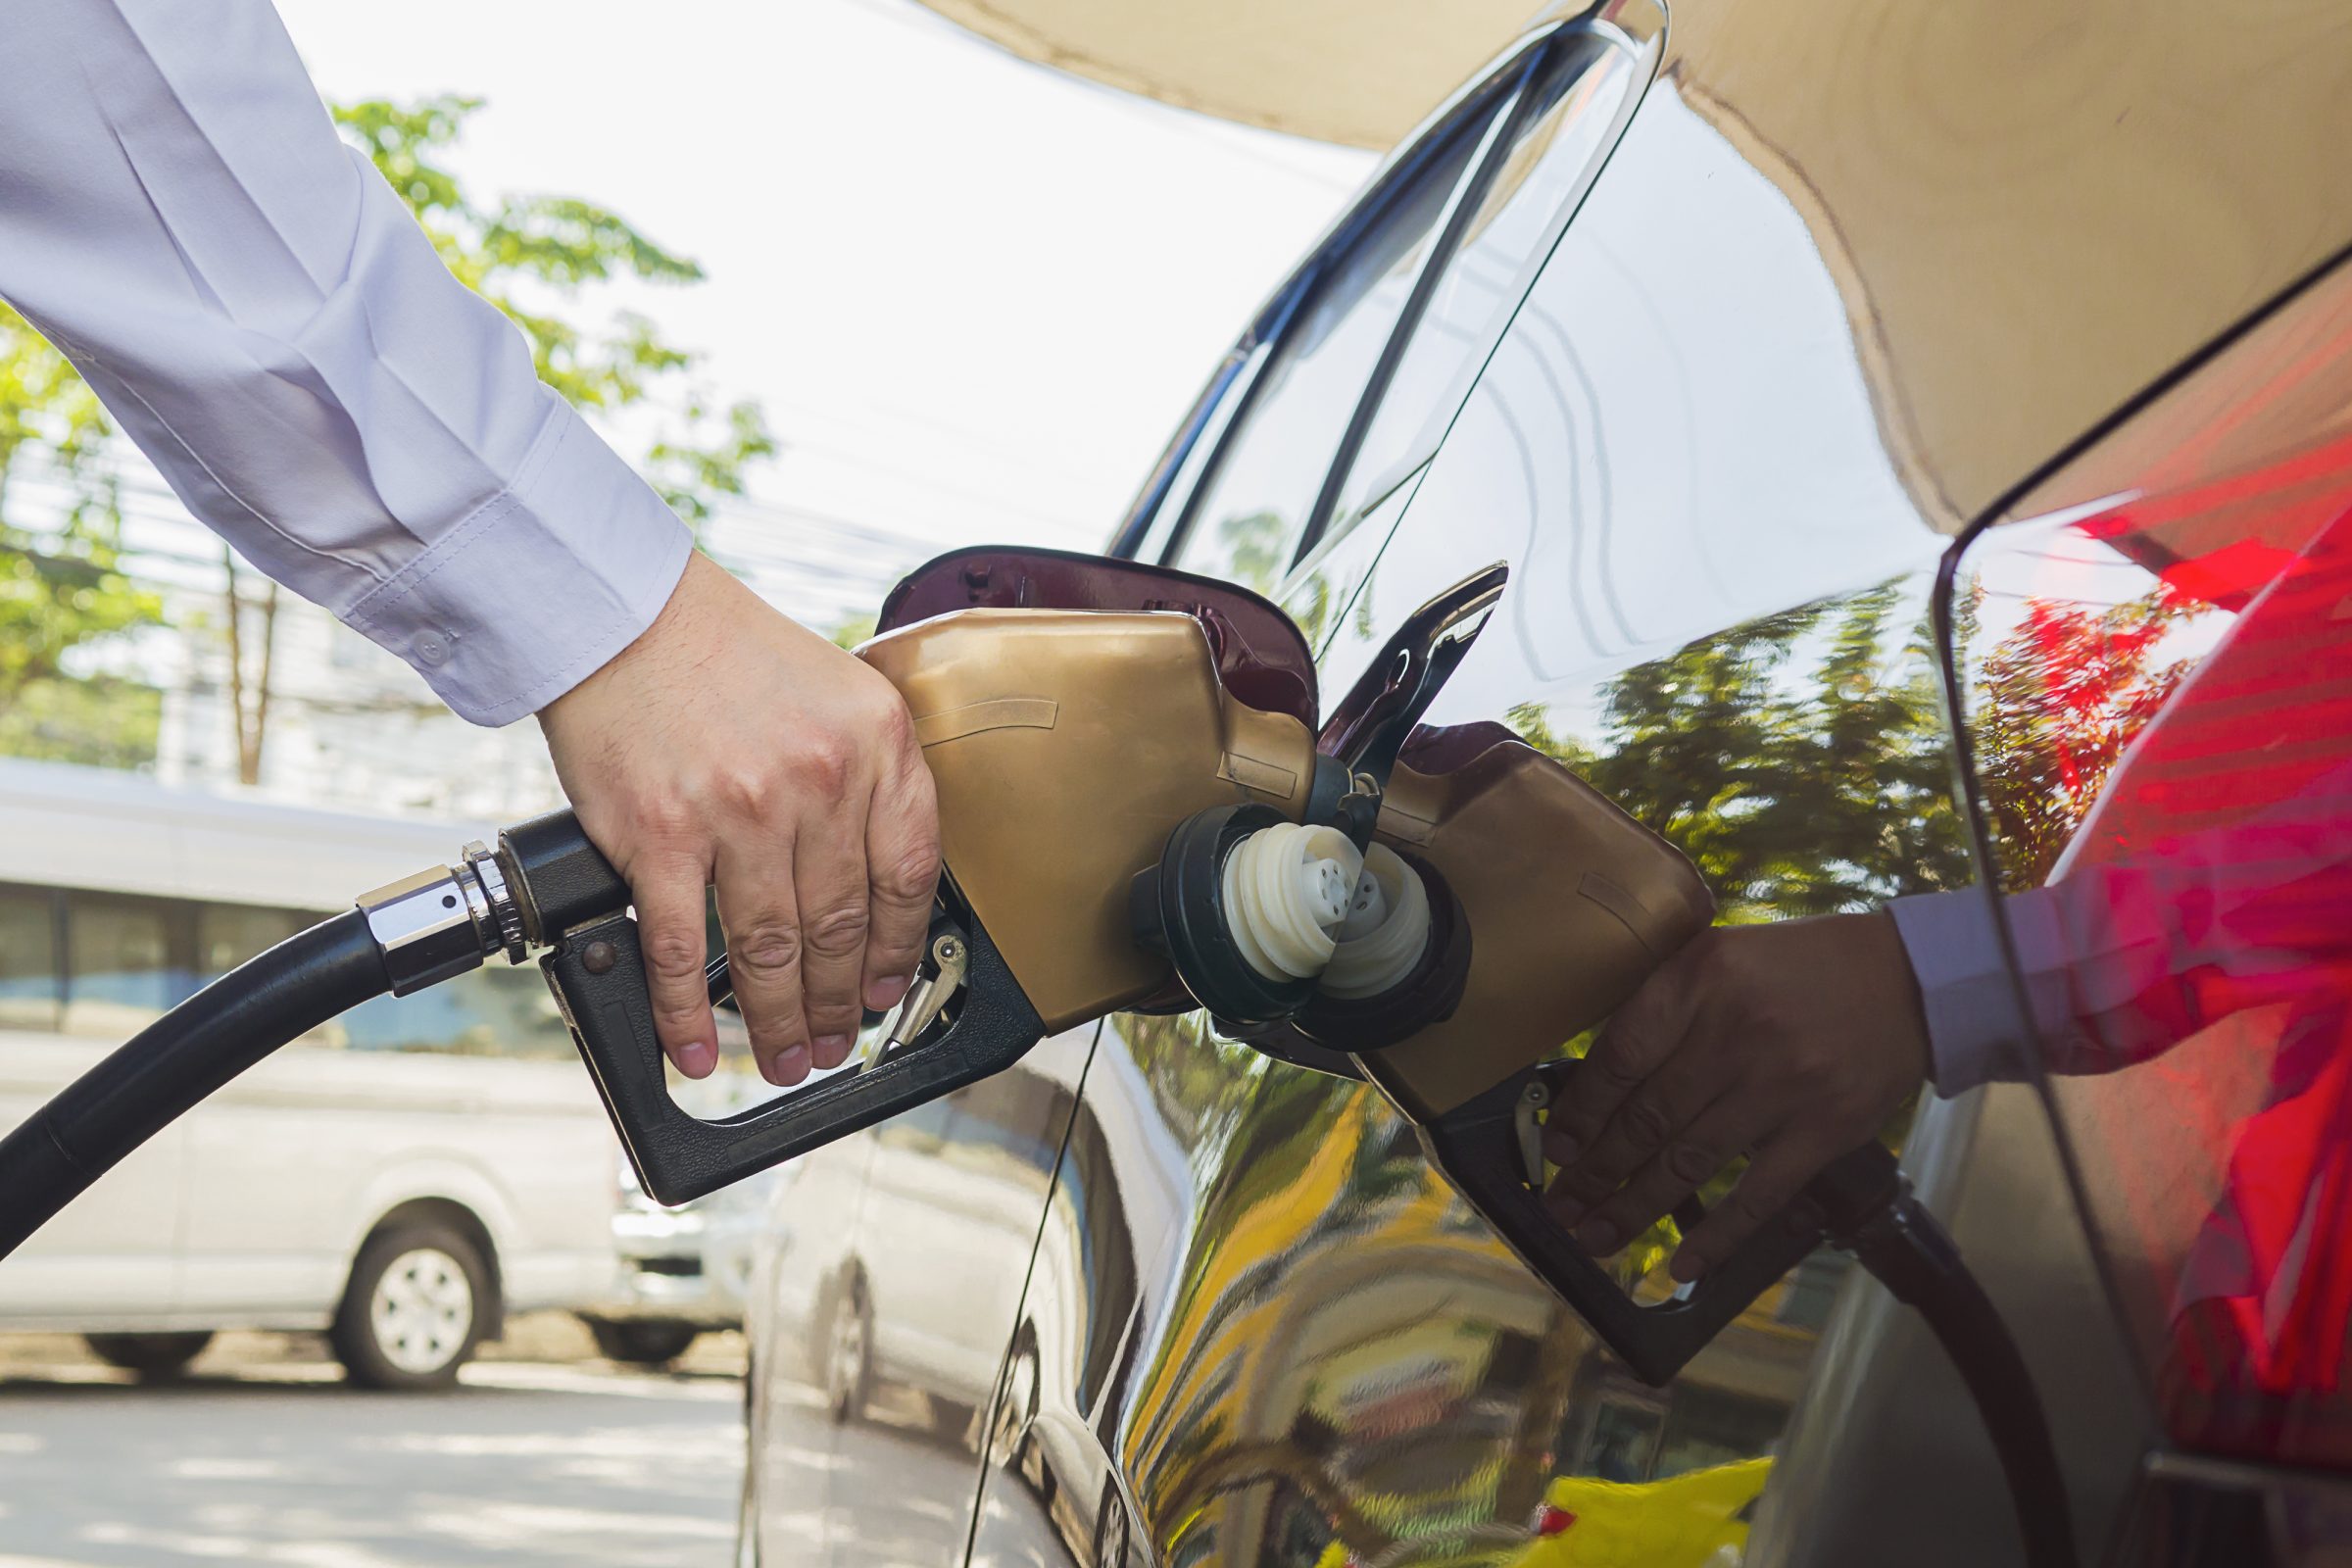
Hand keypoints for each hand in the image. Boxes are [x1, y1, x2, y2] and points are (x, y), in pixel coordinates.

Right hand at [539, 553, 939, 1086]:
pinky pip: (682, 950)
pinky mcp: (661, 837)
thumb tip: (874, 885)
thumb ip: (868, 778)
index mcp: (876, 743)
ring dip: (781, 1021)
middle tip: (836, 1041)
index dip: (900, 950)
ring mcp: (740, 813)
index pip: (909, 875)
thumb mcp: (838, 695)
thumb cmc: (724, 650)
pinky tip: (699, 1051)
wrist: (624, 613)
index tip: (887, 988)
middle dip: (841, 1004)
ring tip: (785, 1058)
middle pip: (842, 926)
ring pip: (773, 950)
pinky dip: (688, 1015)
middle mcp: (819, 780)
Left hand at [1542, 912, 1929, 1282]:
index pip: (1620, 1057)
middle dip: (1596, 1171)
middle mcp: (1735, 1033)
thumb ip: (1667, 1003)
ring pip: (1688, 1162)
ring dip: (1635, 1208)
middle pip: (1647, 1118)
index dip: (1582, 1111)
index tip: (1557, 1148)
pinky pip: (1757, 1195)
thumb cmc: (1804, 967)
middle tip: (1562, 1206)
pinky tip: (1681, 1266)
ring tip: (1596, 1236)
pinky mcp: (1823, 1132)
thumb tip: (1601, 1076)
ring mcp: (1781, 1087)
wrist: (1913, 980)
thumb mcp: (1722, 953)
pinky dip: (1717, 1237)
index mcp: (1700, 980)